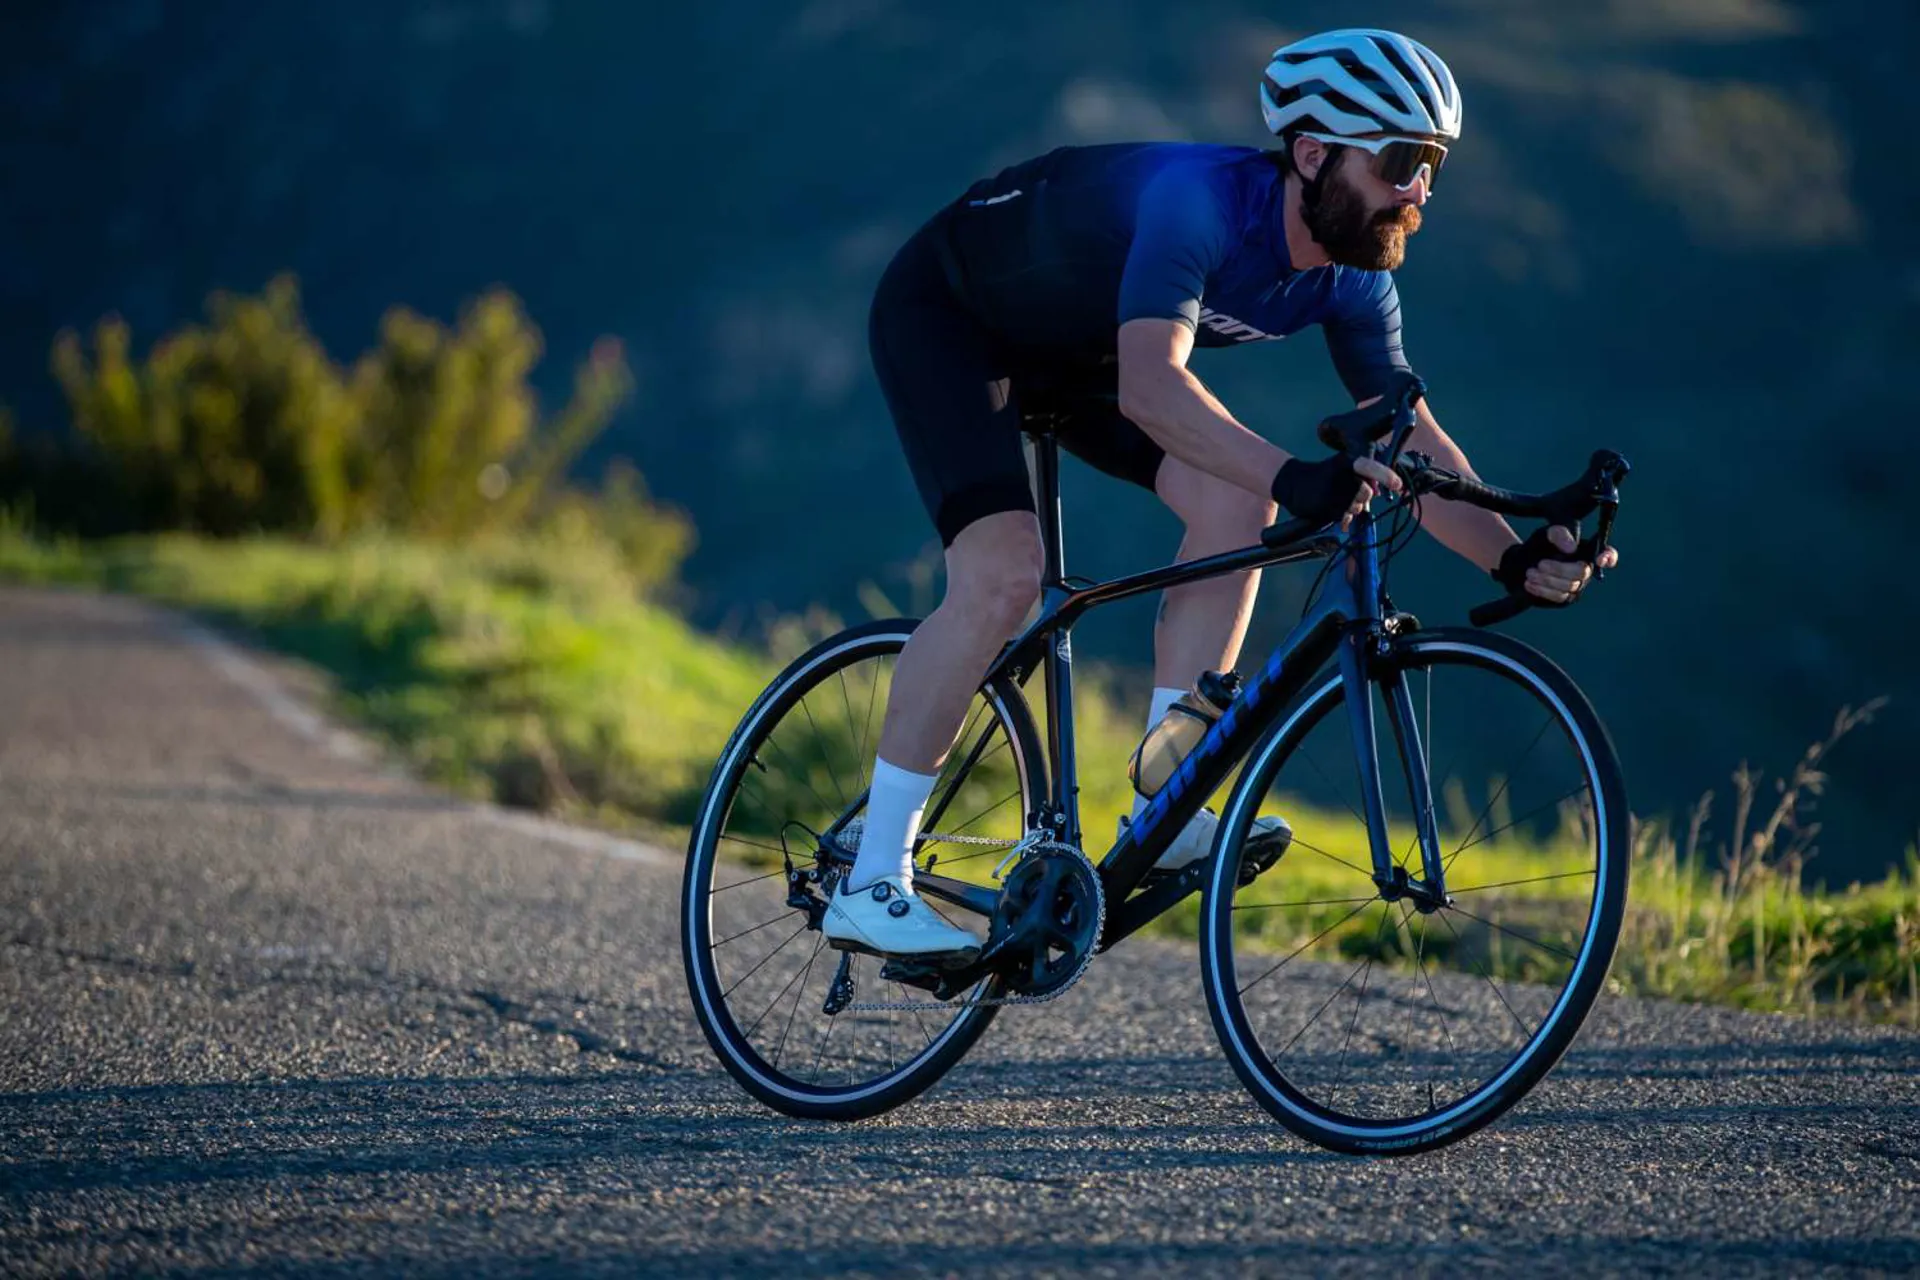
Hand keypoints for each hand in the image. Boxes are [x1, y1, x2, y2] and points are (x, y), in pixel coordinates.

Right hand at [1271, 454, 1403, 526]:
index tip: (1397, 485)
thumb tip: (1377, 494)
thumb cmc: (1323, 475)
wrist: (1293, 482)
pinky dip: (1342, 517)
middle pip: (1366, 493)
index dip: (1385, 475)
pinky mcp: (1325, 505)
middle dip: (1362, 497)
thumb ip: (1361, 478)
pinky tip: (1332, 508)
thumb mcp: (1341, 469)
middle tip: (1349, 494)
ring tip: (1336, 500)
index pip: (1369, 466)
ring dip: (1351, 508)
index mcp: (1347, 461)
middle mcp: (1340, 475)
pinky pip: (1344, 516)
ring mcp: (1332, 491)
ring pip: (1356, 506)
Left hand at [1493, 525, 1622, 605]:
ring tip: (1530, 573)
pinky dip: (1543, 590)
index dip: (1609, 557)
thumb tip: (1571, 548)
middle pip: (1582, 573)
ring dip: (1547, 580)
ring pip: (1568, 587)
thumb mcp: (1548, 534)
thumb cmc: (1542, 544)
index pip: (1609, 554)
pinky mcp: (1565, 599)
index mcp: (1588, 552)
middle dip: (1560, 569)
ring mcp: (1577, 586)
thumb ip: (1559, 534)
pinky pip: (1558, 597)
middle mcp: (1586, 570)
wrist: (1524, 560)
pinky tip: (1529, 584)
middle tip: (1540, 564)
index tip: (1600, 559)